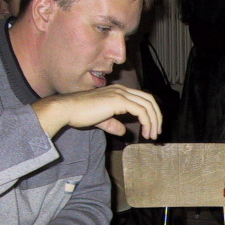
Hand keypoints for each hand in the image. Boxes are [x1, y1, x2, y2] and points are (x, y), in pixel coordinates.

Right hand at [33, 84, 161, 139]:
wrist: (67, 109)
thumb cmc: (79, 114)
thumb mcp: (101, 120)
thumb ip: (113, 124)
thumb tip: (123, 131)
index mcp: (118, 91)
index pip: (142, 98)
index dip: (150, 113)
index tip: (151, 128)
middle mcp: (121, 90)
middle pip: (149, 100)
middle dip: (156, 117)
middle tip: (156, 132)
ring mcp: (121, 93)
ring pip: (148, 105)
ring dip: (153, 121)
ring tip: (152, 135)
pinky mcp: (119, 100)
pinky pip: (141, 111)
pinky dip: (147, 122)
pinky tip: (145, 132)